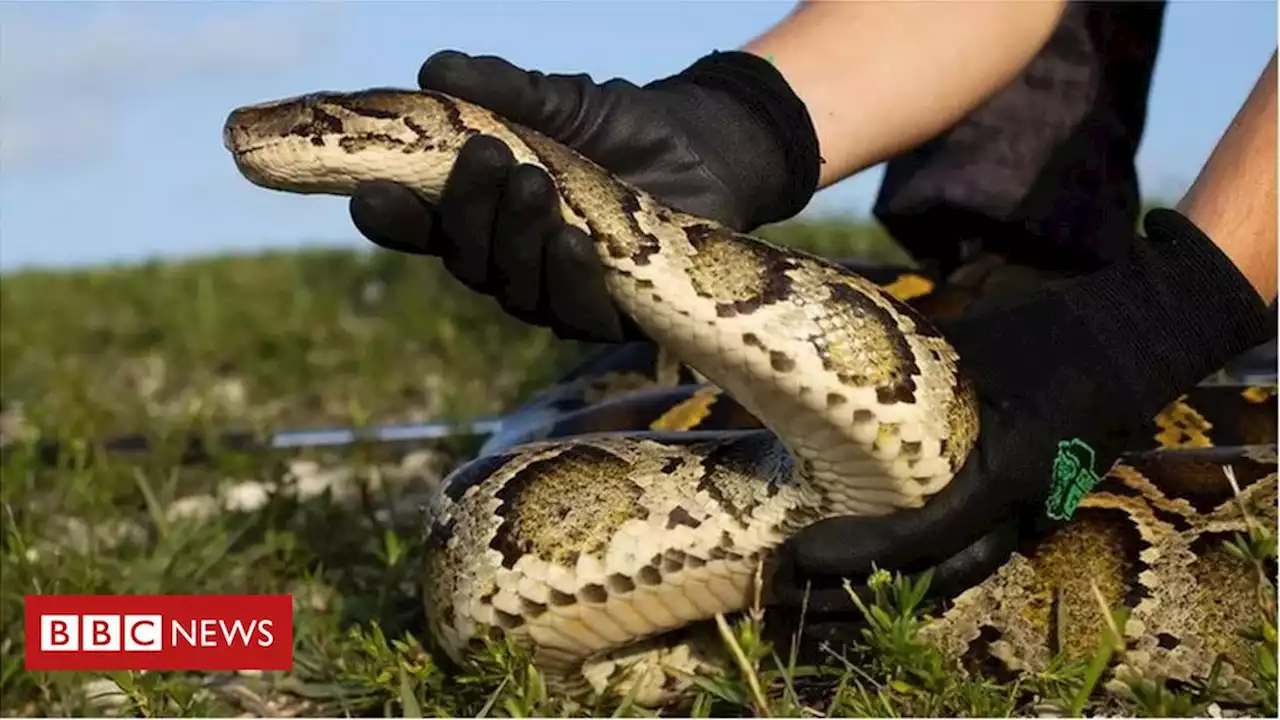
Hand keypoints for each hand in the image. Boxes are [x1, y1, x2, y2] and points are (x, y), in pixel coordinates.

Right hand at [349, 49, 819, 341]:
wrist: (705, 149)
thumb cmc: (620, 127)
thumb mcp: (559, 101)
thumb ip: (502, 90)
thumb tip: (437, 70)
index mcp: (482, 216)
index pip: (421, 228)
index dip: (391, 219)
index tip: (369, 194)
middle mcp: (509, 262)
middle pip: (466, 259)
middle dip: (468, 210)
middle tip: (486, 155)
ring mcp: (557, 294)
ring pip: (515, 290)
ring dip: (518, 239)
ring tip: (533, 184)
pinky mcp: (611, 316)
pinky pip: (577, 314)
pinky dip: (570, 278)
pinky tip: (574, 240)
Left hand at [766, 209, 1272, 618]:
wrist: (1121, 345)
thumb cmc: (1042, 339)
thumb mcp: (969, 348)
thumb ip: (905, 363)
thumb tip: (825, 358)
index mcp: (1006, 472)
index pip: (921, 536)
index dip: (857, 554)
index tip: (800, 555)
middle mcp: (1018, 509)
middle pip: (928, 576)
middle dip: (856, 592)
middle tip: (790, 587)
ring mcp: (1025, 517)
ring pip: (947, 575)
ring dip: (882, 590)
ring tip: (816, 593)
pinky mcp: (1022, 512)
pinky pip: (964, 554)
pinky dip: (914, 569)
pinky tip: (866, 570)